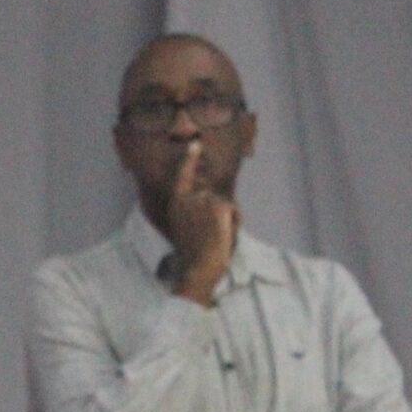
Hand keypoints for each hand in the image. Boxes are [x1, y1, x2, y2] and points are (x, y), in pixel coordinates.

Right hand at [165, 142, 238, 304]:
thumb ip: (192, 212)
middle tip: (210, 235)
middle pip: (213, 195)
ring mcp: (205, 201)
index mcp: (176, 202)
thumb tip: (211, 204)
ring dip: (228, 220)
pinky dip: (235, 224)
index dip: (189, 159)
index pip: (182, 175)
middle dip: (219, 211)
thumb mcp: (183, 228)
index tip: (195, 143)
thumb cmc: (191, 254)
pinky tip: (225, 236)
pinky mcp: (220, 207)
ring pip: (226, 204)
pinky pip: (235, 210)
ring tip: (217, 238)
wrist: (197, 268)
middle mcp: (189, 197)